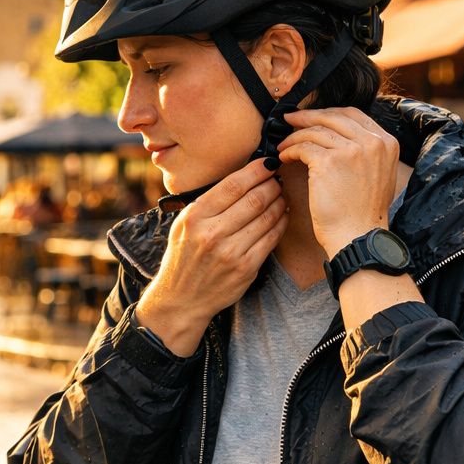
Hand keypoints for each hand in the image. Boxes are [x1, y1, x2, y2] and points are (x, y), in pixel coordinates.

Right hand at [136, 158, 287, 356]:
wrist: (180, 299)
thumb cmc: (183, 258)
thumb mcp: (183, 225)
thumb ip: (208, 203)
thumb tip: (241, 178)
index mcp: (195, 217)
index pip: (233, 185)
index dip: (256, 170)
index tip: (268, 164)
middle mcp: (211, 233)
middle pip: (254, 199)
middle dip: (272, 184)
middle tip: (278, 179)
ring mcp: (230, 252)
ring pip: (266, 217)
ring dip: (279, 202)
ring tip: (281, 195)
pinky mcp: (245, 269)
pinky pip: (271, 238)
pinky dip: (280, 223)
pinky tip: (282, 215)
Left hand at [277, 108, 400, 256]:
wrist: (358, 236)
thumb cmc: (363, 213)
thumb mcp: (378, 174)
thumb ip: (366, 151)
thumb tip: (340, 136)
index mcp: (387, 142)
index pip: (353, 115)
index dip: (328, 113)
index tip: (312, 117)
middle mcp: (372, 142)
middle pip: (333, 117)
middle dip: (307, 116)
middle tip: (289, 119)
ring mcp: (351, 150)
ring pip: (315, 131)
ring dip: (294, 136)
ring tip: (283, 145)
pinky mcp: (329, 162)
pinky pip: (303, 147)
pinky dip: (290, 150)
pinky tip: (284, 157)